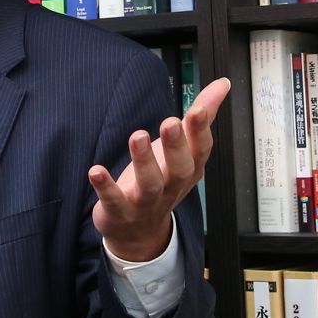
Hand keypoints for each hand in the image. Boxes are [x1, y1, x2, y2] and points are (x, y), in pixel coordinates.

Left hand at [88, 77, 230, 261]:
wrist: (139, 232)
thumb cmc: (163, 182)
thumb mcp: (184, 150)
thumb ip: (202, 115)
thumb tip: (221, 84)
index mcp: (189, 168)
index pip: (200, 149)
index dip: (201, 130)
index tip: (199, 109)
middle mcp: (171, 185)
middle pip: (179, 168)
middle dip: (176, 146)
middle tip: (170, 123)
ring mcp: (146, 201)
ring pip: (149, 184)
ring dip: (144, 161)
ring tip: (138, 137)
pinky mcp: (120, 210)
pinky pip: (113, 199)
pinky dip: (105, 186)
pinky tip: (96, 170)